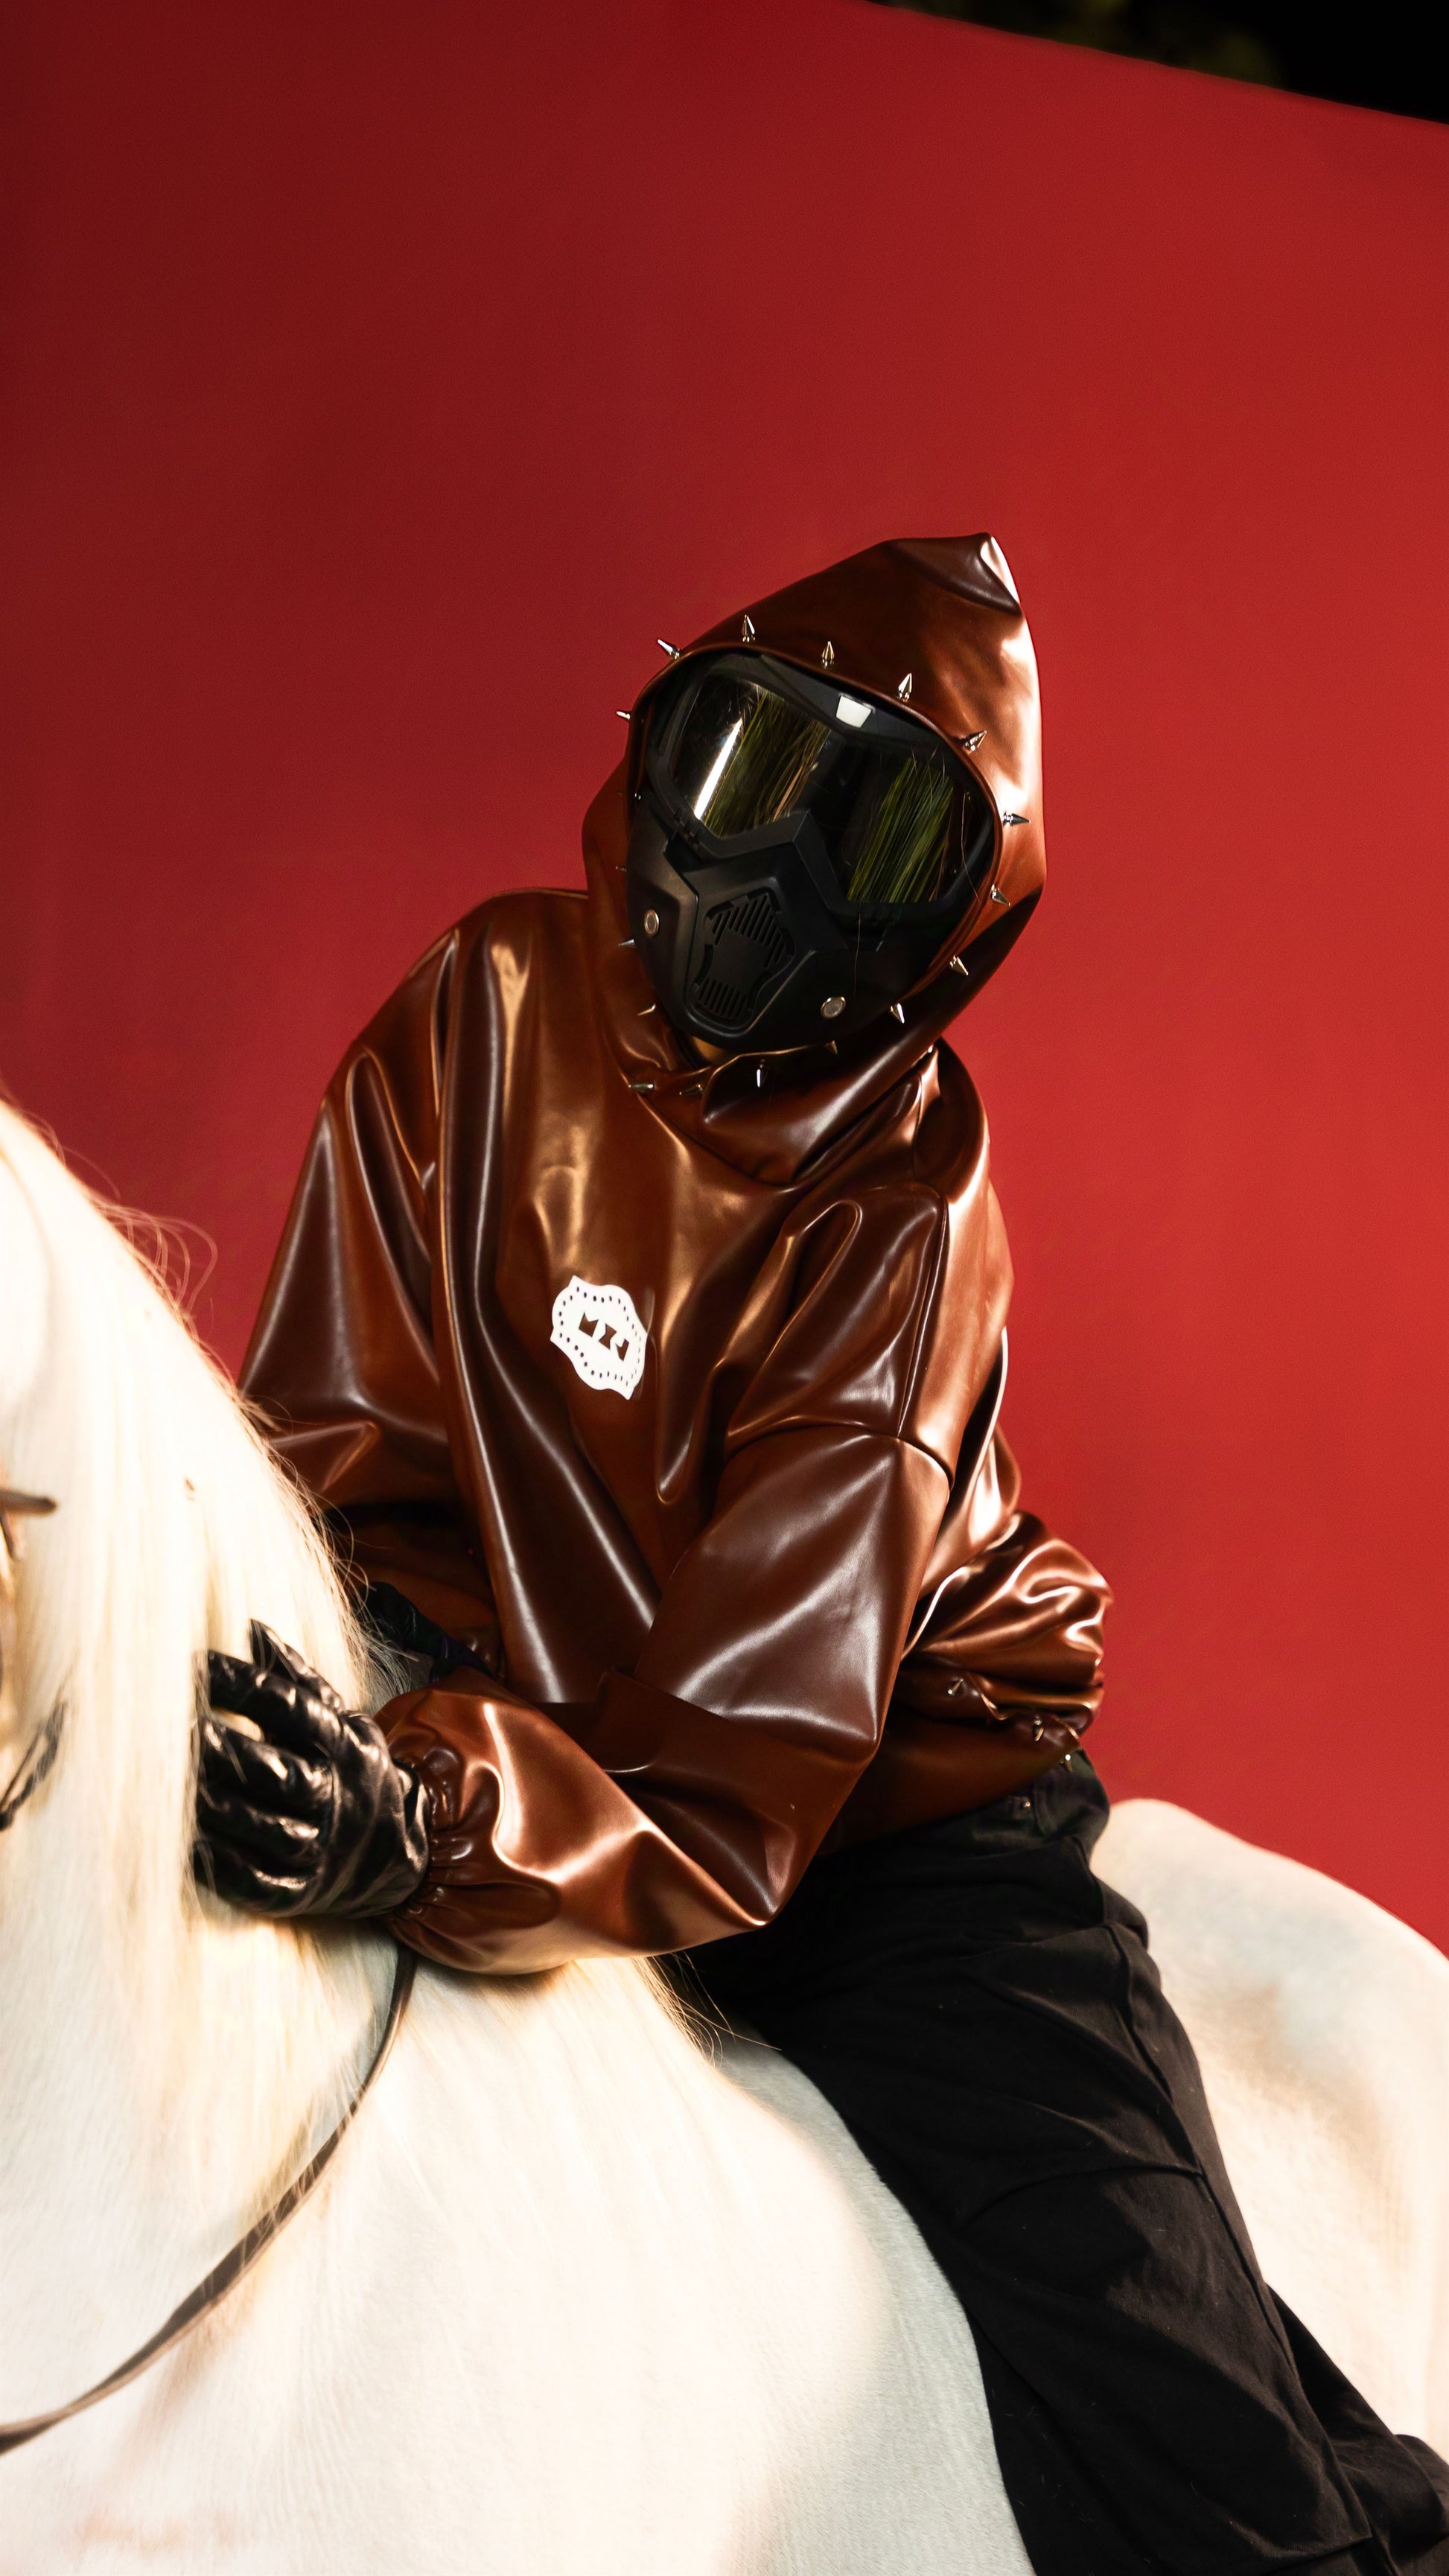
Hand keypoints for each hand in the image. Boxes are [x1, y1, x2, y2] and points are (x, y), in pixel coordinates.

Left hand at [194, 1622, 428, 1919]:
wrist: (399, 1855)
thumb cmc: (353, 1771)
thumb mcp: (343, 1720)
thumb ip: (298, 1678)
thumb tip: (251, 1628)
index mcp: (342, 1744)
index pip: (288, 1707)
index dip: (241, 1685)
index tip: (195, 1664)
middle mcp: (334, 1795)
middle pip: (273, 1770)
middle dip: (220, 1749)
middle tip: (171, 1728)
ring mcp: (319, 1847)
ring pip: (263, 1827)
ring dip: (214, 1807)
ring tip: (168, 1786)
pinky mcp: (301, 1891)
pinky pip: (259, 1882)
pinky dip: (223, 1869)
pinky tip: (185, 1848)